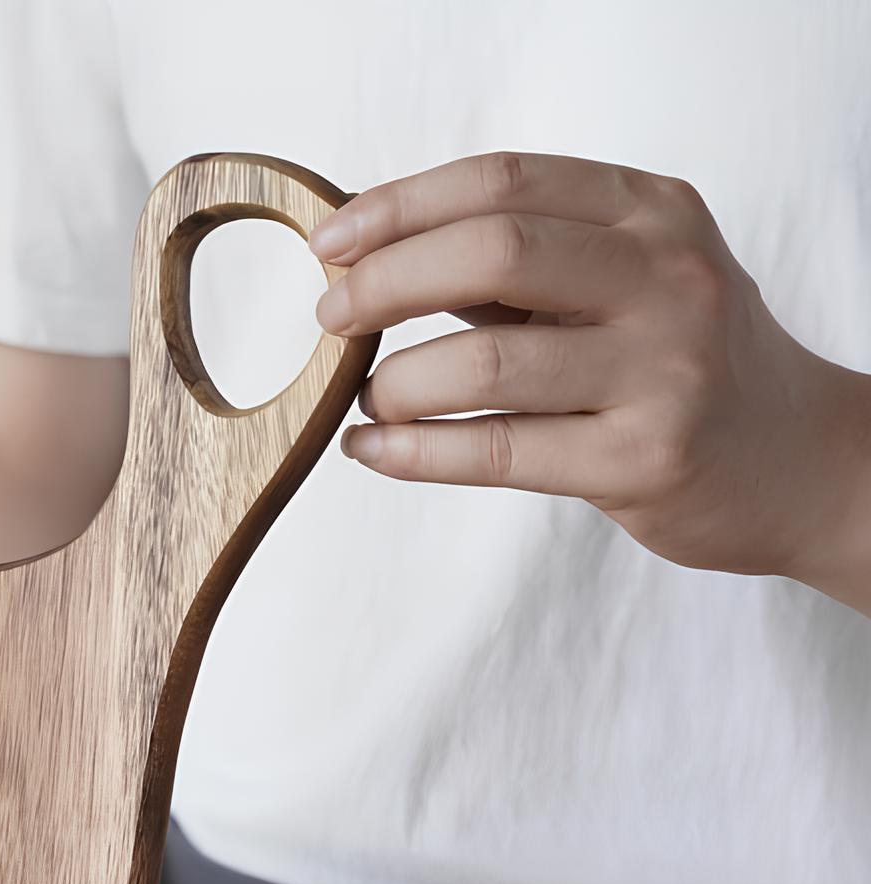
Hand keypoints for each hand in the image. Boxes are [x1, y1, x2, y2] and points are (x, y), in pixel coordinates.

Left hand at [309, 152, 870, 601]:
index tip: (330, 244)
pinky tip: (371, 451)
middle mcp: (666, 277)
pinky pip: (498, 451)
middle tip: (332, 319)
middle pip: (492, 251)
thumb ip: (520, 264)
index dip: (400, 208)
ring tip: (368, 399)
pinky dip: (414, 452)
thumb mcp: (624, 282)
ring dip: (397, 383)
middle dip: (386, 283)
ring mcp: (662, 370)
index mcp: (652, 213)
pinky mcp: (642, 460)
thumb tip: (376, 256)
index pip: (503, 182)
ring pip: (486, 362)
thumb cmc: (679, 365)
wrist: (794, 461)